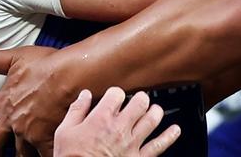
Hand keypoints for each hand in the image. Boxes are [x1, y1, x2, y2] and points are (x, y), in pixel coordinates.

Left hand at [0, 45, 64, 155]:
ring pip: (18, 152)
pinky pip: (41, 154)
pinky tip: (47, 154)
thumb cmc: (47, 65)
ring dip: (19, 155)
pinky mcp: (45, 139)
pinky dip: (43, 156)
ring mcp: (28, 131)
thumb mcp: (17, 57)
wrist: (68, 76)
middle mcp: (13, 119)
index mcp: (5, 100)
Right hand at [54, 88, 180, 156]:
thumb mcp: (65, 131)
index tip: (114, 98)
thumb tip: (84, 94)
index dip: (116, 93)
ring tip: (155, 109)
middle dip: (140, 98)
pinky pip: (159, 146)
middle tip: (139, 100)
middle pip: (139, 103)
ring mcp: (131, 144)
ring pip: (152, 120)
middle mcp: (120, 128)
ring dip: (155, 112)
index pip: (116, 94)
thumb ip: (76, 110)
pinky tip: (175, 130)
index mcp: (101, 118)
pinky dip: (169, 136)